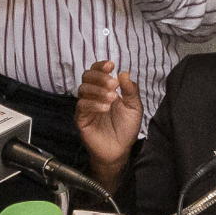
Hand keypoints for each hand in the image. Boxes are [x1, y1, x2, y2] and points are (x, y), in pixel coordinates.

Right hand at [75, 60, 141, 184]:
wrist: (120, 149)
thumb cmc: (126, 127)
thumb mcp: (134, 107)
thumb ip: (131, 91)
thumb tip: (124, 73)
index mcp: (105, 89)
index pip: (97, 71)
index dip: (101, 66)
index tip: (111, 65)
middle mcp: (94, 94)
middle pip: (87, 76)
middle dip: (100, 77)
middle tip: (113, 84)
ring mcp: (86, 106)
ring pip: (83, 89)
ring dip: (98, 90)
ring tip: (112, 98)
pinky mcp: (81, 118)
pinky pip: (82, 106)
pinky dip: (94, 104)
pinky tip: (105, 108)